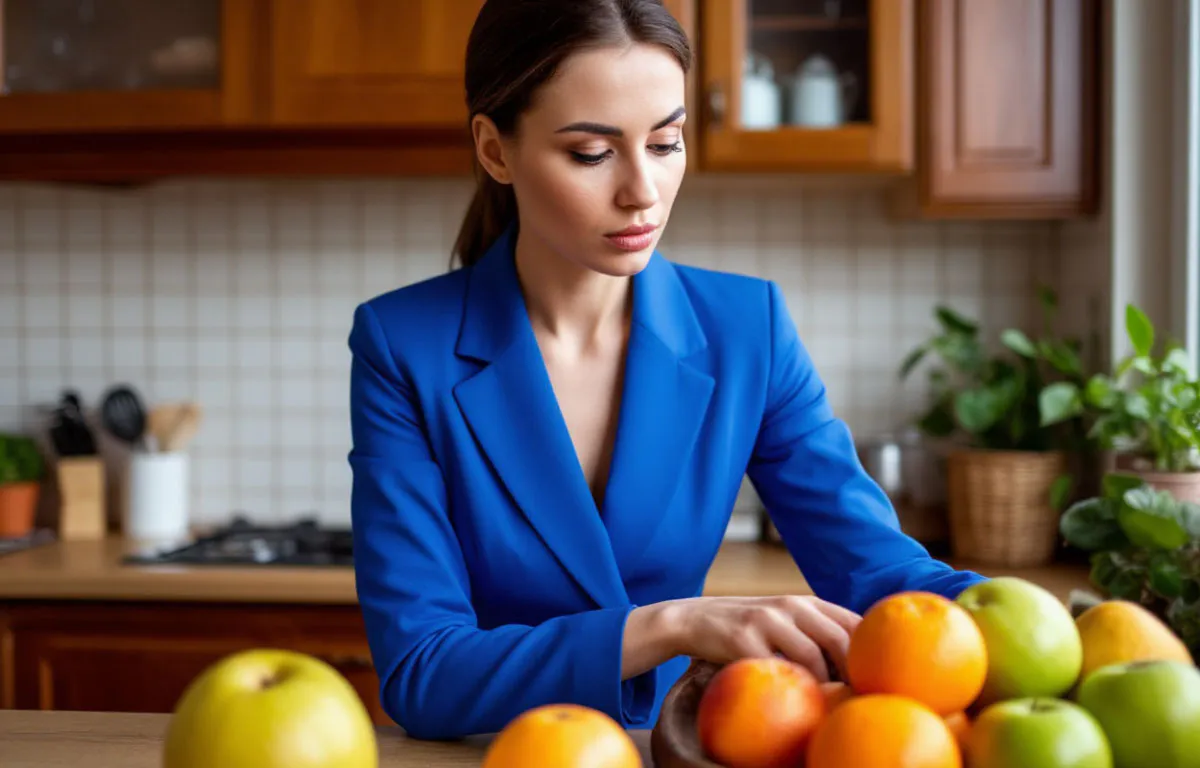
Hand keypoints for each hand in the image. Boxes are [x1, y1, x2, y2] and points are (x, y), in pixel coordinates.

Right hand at [666, 595, 861, 682]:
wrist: (693, 618)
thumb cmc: (746, 627)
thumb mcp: (782, 619)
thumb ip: (814, 631)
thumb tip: (856, 667)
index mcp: (805, 601)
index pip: (853, 622)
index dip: (869, 651)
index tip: (874, 678)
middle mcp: (790, 605)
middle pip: (839, 638)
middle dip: (852, 672)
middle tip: (856, 698)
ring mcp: (766, 620)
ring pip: (812, 655)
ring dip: (823, 685)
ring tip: (827, 705)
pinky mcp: (743, 639)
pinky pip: (776, 668)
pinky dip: (790, 687)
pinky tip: (792, 701)